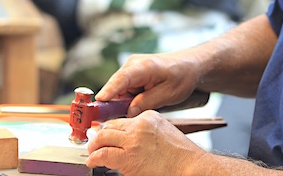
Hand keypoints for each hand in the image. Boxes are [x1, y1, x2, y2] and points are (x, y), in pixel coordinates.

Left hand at [85, 111, 206, 175]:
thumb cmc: (182, 155)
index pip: (122, 120)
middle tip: (95, 144)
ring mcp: (133, 140)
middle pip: (110, 126)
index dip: (111, 129)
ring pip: (102, 137)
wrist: (190, 166)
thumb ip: (147, 132)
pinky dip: (94, 158)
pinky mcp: (128, 156)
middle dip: (100, 135)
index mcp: (149, 117)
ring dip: (94, 146)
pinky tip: (93, 161)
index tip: (106, 136)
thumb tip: (131, 140)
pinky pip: (103, 154)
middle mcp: (139, 125)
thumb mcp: (165, 133)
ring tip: (92, 152)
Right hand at [95, 52, 201, 117]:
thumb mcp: (168, 94)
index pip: (121, 78)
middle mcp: (132, 65)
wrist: (190, 66)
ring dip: (125, 103)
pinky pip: (123, 91)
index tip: (100, 102)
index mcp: (144, 67)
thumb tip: (128, 113)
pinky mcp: (131, 75)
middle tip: (123, 119)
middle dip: (116, 105)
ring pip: (118, 92)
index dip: (109, 90)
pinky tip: (141, 103)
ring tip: (142, 106)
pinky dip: (129, 100)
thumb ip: (146, 103)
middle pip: (115, 88)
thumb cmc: (182, 76)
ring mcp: (130, 70)